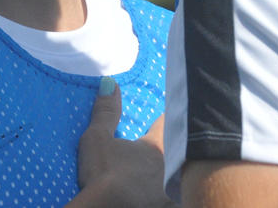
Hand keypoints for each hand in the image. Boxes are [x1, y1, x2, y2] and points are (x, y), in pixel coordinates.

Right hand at [74, 77, 176, 207]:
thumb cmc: (103, 173)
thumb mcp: (97, 138)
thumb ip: (106, 111)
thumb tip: (110, 82)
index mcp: (156, 148)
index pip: (166, 125)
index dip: (165, 118)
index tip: (166, 113)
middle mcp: (170, 169)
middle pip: (178, 151)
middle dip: (175, 146)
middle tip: (172, 142)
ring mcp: (169, 192)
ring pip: (179, 177)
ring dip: (175, 172)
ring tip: (170, 171)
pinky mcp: (162, 207)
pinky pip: (172, 197)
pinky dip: (170, 194)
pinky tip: (165, 195)